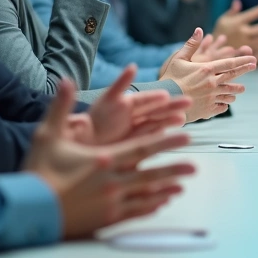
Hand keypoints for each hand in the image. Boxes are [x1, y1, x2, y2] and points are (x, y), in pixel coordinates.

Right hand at [24, 79, 196, 237]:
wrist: (30, 210)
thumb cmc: (39, 171)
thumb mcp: (47, 134)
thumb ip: (61, 107)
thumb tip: (66, 80)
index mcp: (104, 159)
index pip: (143, 147)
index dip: (165, 140)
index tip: (185, 136)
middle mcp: (113, 181)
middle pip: (151, 173)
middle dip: (174, 168)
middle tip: (195, 167)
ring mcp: (111, 202)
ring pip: (146, 194)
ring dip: (166, 189)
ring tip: (182, 187)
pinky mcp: (106, 218)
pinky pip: (134, 212)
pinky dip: (149, 206)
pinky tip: (158, 205)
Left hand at [65, 65, 191, 145]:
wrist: (73, 160)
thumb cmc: (71, 142)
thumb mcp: (70, 132)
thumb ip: (76, 126)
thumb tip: (79, 122)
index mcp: (110, 108)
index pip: (132, 100)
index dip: (148, 98)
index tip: (163, 96)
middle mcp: (123, 116)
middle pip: (149, 107)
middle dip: (168, 104)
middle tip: (188, 101)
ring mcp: (131, 129)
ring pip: (154, 120)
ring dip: (169, 117)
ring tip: (185, 116)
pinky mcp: (134, 143)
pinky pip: (152, 134)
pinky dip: (164, 131)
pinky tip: (177, 128)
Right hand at [161, 28, 256, 121]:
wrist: (166, 100)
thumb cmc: (170, 78)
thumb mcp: (179, 58)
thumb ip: (191, 44)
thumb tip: (199, 29)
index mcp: (207, 69)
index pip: (230, 63)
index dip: (242, 60)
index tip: (252, 59)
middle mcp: (212, 82)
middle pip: (233, 75)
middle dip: (244, 70)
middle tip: (254, 66)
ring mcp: (212, 96)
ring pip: (229, 92)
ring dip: (236, 90)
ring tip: (241, 89)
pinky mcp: (208, 109)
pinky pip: (221, 106)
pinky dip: (224, 103)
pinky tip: (226, 103)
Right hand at [213, 0, 257, 50]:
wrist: (210, 52)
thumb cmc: (218, 33)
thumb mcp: (222, 20)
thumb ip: (232, 12)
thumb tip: (237, 1)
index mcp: (237, 23)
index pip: (251, 15)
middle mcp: (241, 33)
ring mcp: (243, 44)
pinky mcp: (244, 54)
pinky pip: (257, 52)